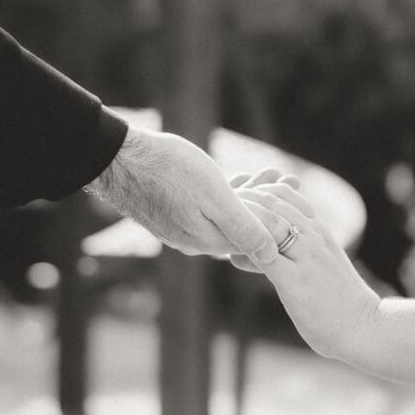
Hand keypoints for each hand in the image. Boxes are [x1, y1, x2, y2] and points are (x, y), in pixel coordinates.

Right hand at [84, 127, 279, 264]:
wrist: (118, 159)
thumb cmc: (168, 171)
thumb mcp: (215, 197)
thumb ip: (243, 227)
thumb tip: (271, 255)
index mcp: (210, 241)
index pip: (256, 238)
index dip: (280, 216)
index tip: (296, 191)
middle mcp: (196, 241)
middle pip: (243, 226)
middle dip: (268, 202)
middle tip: (289, 177)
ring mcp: (182, 229)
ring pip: (227, 215)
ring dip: (251, 195)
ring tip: (271, 172)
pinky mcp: (171, 214)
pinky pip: (209, 208)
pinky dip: (228, 193)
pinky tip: (238, 177)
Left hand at [230, 175, 379, 359]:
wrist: (366, 328)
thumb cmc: (339, 303)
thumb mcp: (317, 267)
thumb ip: (290, 253)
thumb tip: (250, 251)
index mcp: (319, 229)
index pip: (282, 192)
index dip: (255, 193)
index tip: (235, 206)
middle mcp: (314, 235)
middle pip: (271, 200)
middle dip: (242, 203)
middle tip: (220, 215)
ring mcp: (306, 256)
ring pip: (267, 221)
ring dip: (241, 223)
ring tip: (220, 234)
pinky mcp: (295, 280)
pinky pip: (264, 254)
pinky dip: (244, 250)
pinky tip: (231, 258)